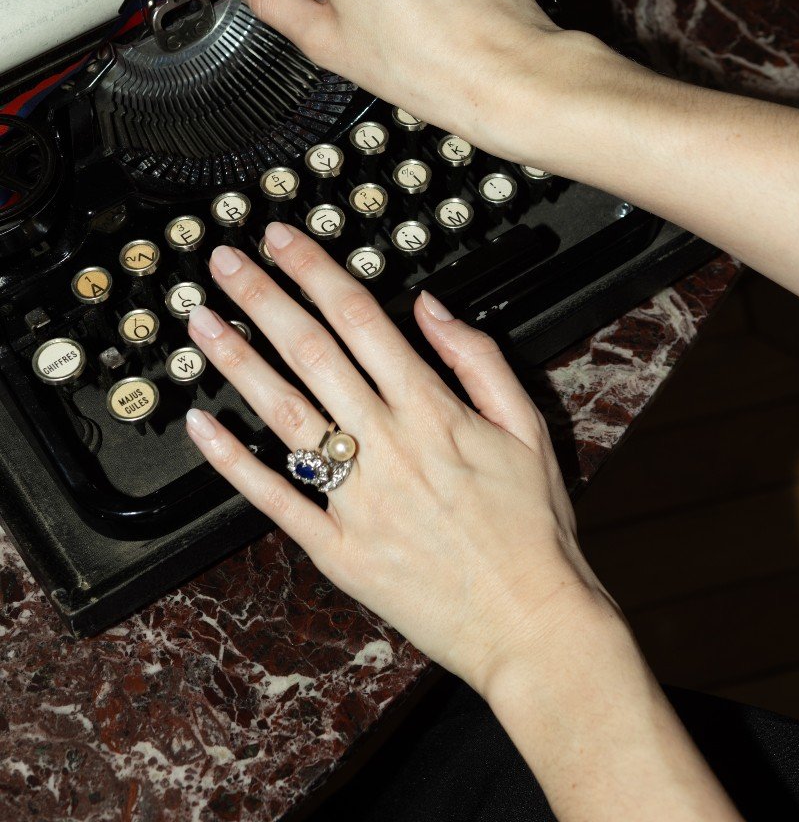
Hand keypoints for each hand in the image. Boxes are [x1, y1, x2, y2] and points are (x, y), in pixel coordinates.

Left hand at [184, 221, 613, 698]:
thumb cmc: (533, 529)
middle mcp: (388, 445)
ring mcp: (357, 499)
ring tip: (200, 322)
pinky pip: (276, 500)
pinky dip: (235, 463)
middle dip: (262, 298)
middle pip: (311, 352)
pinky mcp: (338, 550)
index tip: (284, 240)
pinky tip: (204, 426)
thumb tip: (431, 307)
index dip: (315, 270)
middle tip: (225, 260)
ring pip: (285, 414)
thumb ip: (476, 358)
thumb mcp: (526, 427)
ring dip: (237, 362)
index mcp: (432, 410)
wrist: (533, 622)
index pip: (360, 318)